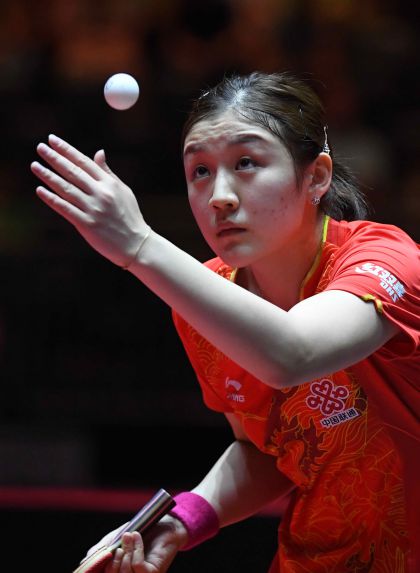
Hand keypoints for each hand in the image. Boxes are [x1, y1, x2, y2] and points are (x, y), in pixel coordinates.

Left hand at [30, 134, 149, 267]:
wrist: (136, 244)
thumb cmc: (130, 216)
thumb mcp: (123, 191)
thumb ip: (107, 173)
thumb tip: (98, 152)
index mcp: (109, 184)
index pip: (84, 162)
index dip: (67, 150)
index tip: (52, 140)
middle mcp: (100, 194)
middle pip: (73, 172)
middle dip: (55, 158)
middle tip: (40, 148)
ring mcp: (93, 209)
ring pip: (66, 189)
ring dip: (48, 176)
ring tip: (35, 165)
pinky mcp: (87, 224)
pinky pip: (65, 209)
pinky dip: (52, 199)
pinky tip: (40, 190)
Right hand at [104, 515, 187, 572]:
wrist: (164, 523)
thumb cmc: (140, 532)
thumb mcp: (116, 540)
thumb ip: (101, 550)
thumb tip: (84, 563)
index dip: (99, 568)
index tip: (104, 552)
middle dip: (113, 560)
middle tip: (119, 544)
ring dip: (126, 551)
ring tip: (129, 536)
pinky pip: (138, 566)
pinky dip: (136, 549)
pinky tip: (137, 536)